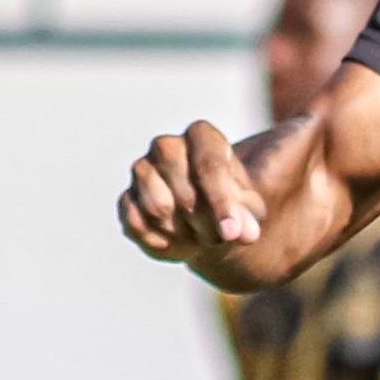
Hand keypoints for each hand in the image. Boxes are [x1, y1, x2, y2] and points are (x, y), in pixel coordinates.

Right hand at [120, 119, 266, 265]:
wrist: (209, 222)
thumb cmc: (235, 207)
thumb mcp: (252, 211)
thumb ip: (250, 217)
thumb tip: (243, 233)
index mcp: (203, 137)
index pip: (209, 165)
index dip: (221, 202)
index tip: (232, 233)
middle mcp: (167, 147)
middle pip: (183, 192)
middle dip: (205, 223)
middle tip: (219, 237)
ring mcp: (142, 170)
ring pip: (157, 208)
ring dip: (182, 233)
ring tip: (200, 235)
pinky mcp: (127, 199)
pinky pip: (137, 225)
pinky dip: (160, 242)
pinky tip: (178, 242)